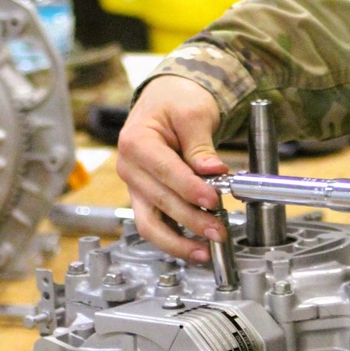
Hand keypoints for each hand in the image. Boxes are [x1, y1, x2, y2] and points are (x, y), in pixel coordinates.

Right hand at [116, 76, 227, 261]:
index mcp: (136, 141)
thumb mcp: (193, 114)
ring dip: (177, 241)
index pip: (164, 171)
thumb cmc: (175, 101)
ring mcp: (135, 185)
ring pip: (150, 223)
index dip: (189, 189)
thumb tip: (213, 172)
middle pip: (159, 201)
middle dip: (191, 219)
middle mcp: (130, 167)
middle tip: (219, 228)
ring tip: (205, 251)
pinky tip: (195, 248)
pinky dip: (174, 239)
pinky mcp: (145, 198)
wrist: (166, 99)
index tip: (212, 200)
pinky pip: (155, 225)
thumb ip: (201, 147)